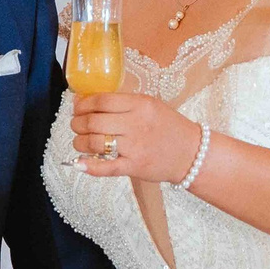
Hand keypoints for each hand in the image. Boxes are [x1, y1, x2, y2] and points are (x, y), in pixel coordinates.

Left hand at [68, 90, 203, 183]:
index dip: (83, 104)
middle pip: (94, 121)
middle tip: (76, 126)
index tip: (77, 108)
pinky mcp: (134, 166)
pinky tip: (79, 163)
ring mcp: (135, 146)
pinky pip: (106, 167)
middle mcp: (136, 124)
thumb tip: (87, 102)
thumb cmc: (169, 127)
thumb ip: (122, 103)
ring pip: (95, 142)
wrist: (192, 153)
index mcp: (140, 104)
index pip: (102, 101)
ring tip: (80, 142)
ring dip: (80, 142)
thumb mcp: (150, 105)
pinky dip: (89, 166)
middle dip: (77, 124)